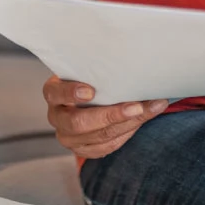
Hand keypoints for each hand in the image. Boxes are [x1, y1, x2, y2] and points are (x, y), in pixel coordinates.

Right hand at [42, 76, 167, 158]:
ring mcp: (69, 137)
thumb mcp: (84, 71)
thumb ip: (95, 68)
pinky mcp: (84, 150)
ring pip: (99, 136)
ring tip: (151, 109)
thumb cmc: (88, 80)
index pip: (55, 93)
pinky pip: (108, 146)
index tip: (91, 91)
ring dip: (129, 123)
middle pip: (78, 122)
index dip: (71, 93)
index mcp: (53, 94)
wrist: (86, 101)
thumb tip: (127, 54)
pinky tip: (143, 119)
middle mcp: (57, 118)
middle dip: (111, 115)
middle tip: (136, 106)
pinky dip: (128, 133)